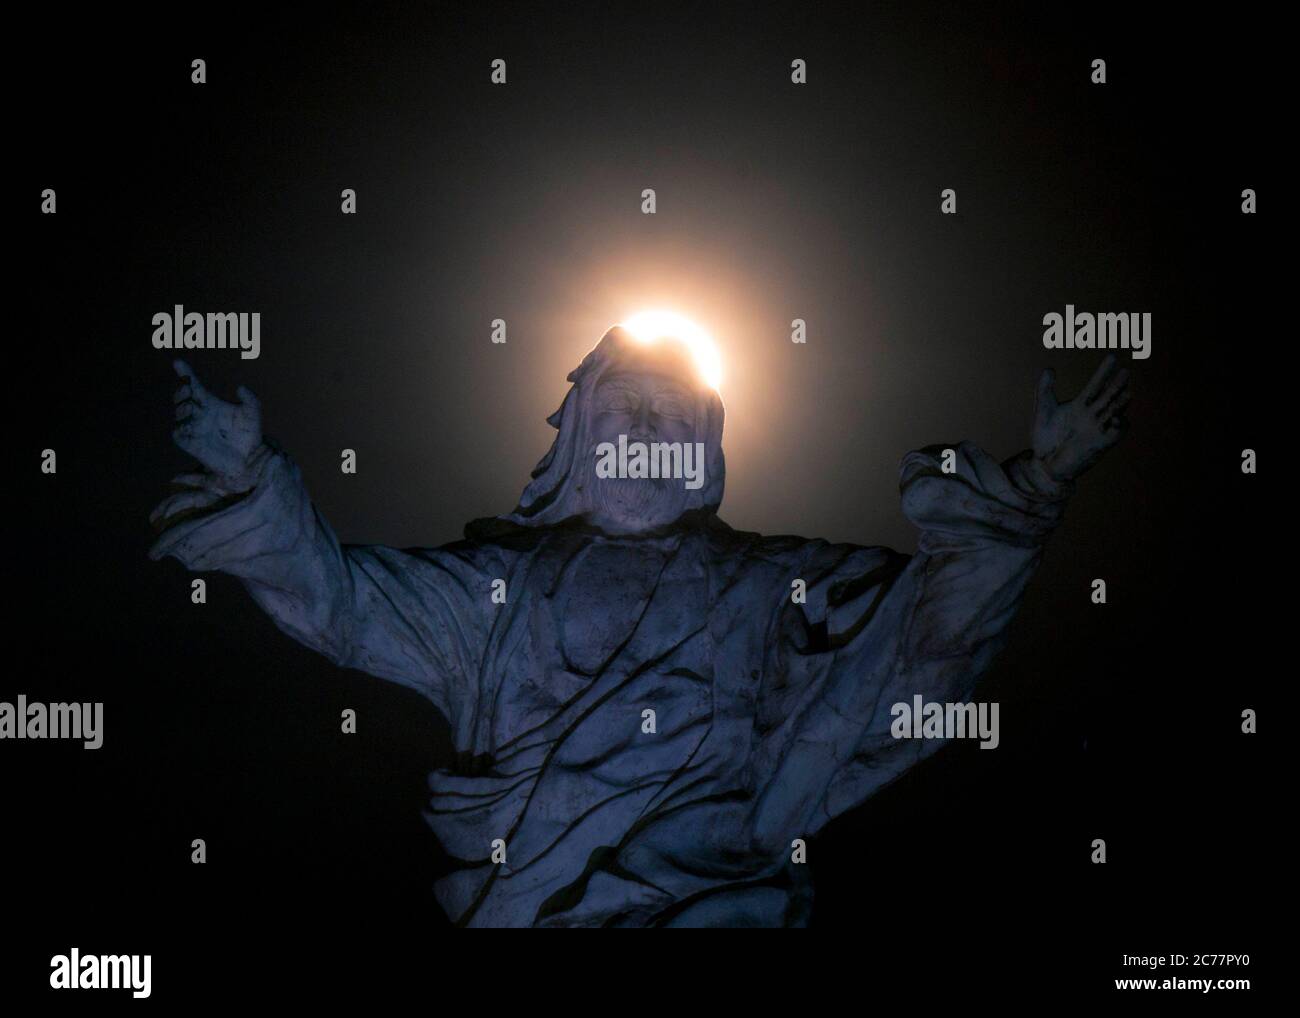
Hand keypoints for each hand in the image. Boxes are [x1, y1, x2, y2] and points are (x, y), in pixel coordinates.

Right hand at [150, 360, 262, 532]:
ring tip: (191, 404)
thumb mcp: (253, 413)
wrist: (249, 458)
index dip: (184, 373)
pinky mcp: (191, 443)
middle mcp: (199, 413)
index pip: (193, 384)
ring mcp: (194, 427)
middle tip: (188, 388)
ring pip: (179, 413)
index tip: (178, 362)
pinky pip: (179, 433)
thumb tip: (240, 387)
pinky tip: (188, 423)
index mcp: (210, 402)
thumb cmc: (251, 434)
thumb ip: (251, 399)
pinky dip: (180, 426)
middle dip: (181, 390)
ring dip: (181, 406)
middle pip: (181, 397)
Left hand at [1031, 354, 1129, 481]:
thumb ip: (1044, 389)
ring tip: (1127, 393)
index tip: (1112, 356)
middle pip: (1108, 395)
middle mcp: (1092, 415)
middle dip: (1117, 384)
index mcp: (1079, 405)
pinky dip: (1120, 426)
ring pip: (1114, 412)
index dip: (1104, 371)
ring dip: (1122, 403)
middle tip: (1124, 371)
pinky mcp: (1100, 444)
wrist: (1043, 463)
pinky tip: (1117, 418)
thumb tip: (1049, 368)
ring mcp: (1097, 428)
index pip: (1095, 384)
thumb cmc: (1044, 438)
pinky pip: (1116, 433)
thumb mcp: (1043, 411)